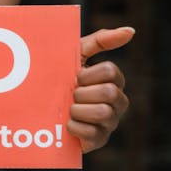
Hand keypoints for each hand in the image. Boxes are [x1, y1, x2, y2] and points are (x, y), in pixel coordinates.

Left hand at [68, 27, 134, 152]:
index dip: (88, 74)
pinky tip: (68, 124)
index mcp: (114, 80)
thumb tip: (131, 30)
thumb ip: (101, 40)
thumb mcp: (76, 55)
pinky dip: (75, 128)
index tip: (75, 77)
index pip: (110, 71)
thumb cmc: (61, 76)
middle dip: (82, 92)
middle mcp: (118, 101)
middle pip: (109, 92)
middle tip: (71, 94)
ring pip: (103, 113)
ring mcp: (111, 122)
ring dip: (78, 110)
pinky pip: (93, 134)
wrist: (39, 106)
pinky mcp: (99, 140)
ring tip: (69, 109)